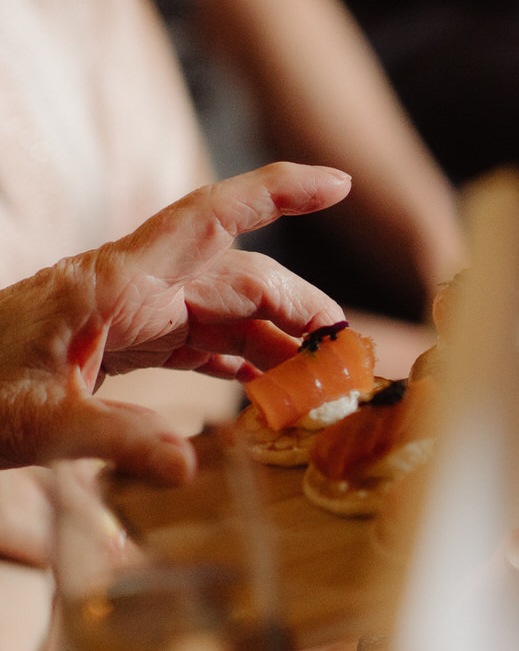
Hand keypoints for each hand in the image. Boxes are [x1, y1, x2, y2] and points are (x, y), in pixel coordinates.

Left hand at [0, 164, 349, 483]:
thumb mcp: (37, 422)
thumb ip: (116, 438)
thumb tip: (186, 468)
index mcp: (116, 283)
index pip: (211, 218)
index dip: (278, 193)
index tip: (338, 182)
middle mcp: (133, 288)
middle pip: (240, 279)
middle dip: (303, 310)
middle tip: (349, 362)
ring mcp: (130, 315)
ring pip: (227, 313)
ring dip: (278, 343)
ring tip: (321, 385)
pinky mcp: (123, 343)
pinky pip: (200, 344)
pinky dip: (241, 362)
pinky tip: (269, 390)